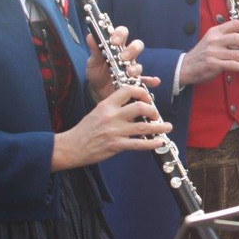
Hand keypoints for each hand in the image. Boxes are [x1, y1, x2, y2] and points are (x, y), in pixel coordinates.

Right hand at [51, 86, 171, 170]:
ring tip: (168, 127)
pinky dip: (151, 143)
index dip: (142, 92)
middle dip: (153, 110)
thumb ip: (115, 107)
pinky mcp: (116, 145)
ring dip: (159, 127)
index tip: (148, 98)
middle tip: (156, 115)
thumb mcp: (98, 112)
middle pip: (140, 107)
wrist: (71, 147)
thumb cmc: (86, 129)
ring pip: (143, 127)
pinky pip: (138, 144)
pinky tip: (160, 142)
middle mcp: (112, 116)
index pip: (128, 90)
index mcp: (107, 105)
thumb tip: (135, 105)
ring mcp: (115, 131)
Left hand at [84, 26, 159, 101]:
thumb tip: (91, 36)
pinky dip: (151, 80)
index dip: (120, 34)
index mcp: (116, 47)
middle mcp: (127, 56)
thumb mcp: (93, 61)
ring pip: (139, 64)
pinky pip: (145, 80)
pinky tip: (154, 82)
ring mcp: (132, 68)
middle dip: (132, 50)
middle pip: (136, 46)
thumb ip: (94, 49)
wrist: (97, 91)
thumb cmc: (96, 73)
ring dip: (136, 68)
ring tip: (129, 73)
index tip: (114, 41)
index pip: (122, 34)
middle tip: (123, 57)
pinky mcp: (134, 81)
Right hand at [179, 20, 238, 85]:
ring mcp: (213, 52)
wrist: (185, 66)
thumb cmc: (203, 54)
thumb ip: (227, 39)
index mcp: (215, 31)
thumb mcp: (212, 41)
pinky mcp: (213, 64)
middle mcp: (214, 40)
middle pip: (238, 38)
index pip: (235, 24)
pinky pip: (233, 65)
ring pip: (238, 54)